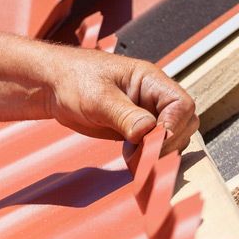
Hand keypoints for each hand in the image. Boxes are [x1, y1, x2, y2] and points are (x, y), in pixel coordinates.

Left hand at [41, 46, 198, 153]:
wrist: (54, 86)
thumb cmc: (75, 80)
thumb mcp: (98, 98)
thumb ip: (124, 115)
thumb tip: (148, 131)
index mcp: (151, 81)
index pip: (182, 104)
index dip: (174, 126)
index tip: (155, 141)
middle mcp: (153, 98)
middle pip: (184, 123)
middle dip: (169, 142)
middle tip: (143, 153)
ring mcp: (145, 115)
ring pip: (171, 137)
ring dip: (158, 151)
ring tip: (132, 155)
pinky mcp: (134, 130)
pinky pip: (151, 146)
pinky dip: (146, 156)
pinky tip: (130, 159)